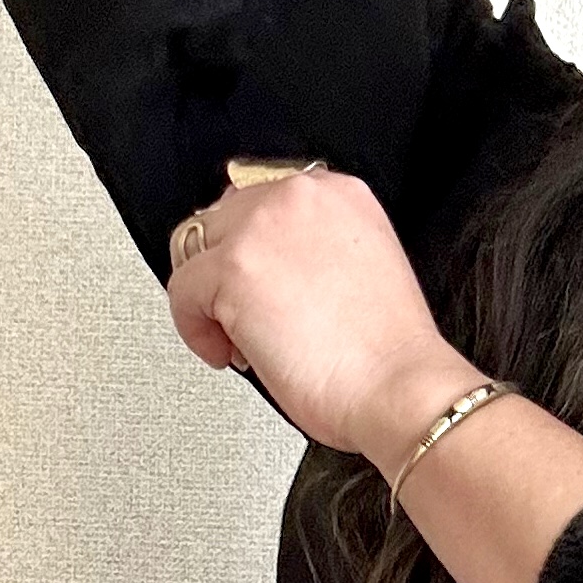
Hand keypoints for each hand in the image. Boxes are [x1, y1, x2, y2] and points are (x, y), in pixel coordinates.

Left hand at [165, 166, 475, 467]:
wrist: (400, 389)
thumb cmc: (391, 357)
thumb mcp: (367, 273)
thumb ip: (319, 255)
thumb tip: (278, 278)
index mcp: (340, 193)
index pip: (268, 200)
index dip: (258, 250)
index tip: (263, 287)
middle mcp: (299, 197)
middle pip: (226, 218)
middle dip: (229, 271)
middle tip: (248, 318)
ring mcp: (261, 228)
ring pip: (198, 249)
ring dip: (210, 297)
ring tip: (238, 339)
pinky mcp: (233, 269)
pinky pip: (182, 292)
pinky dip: (196, 330)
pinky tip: (227, 354)